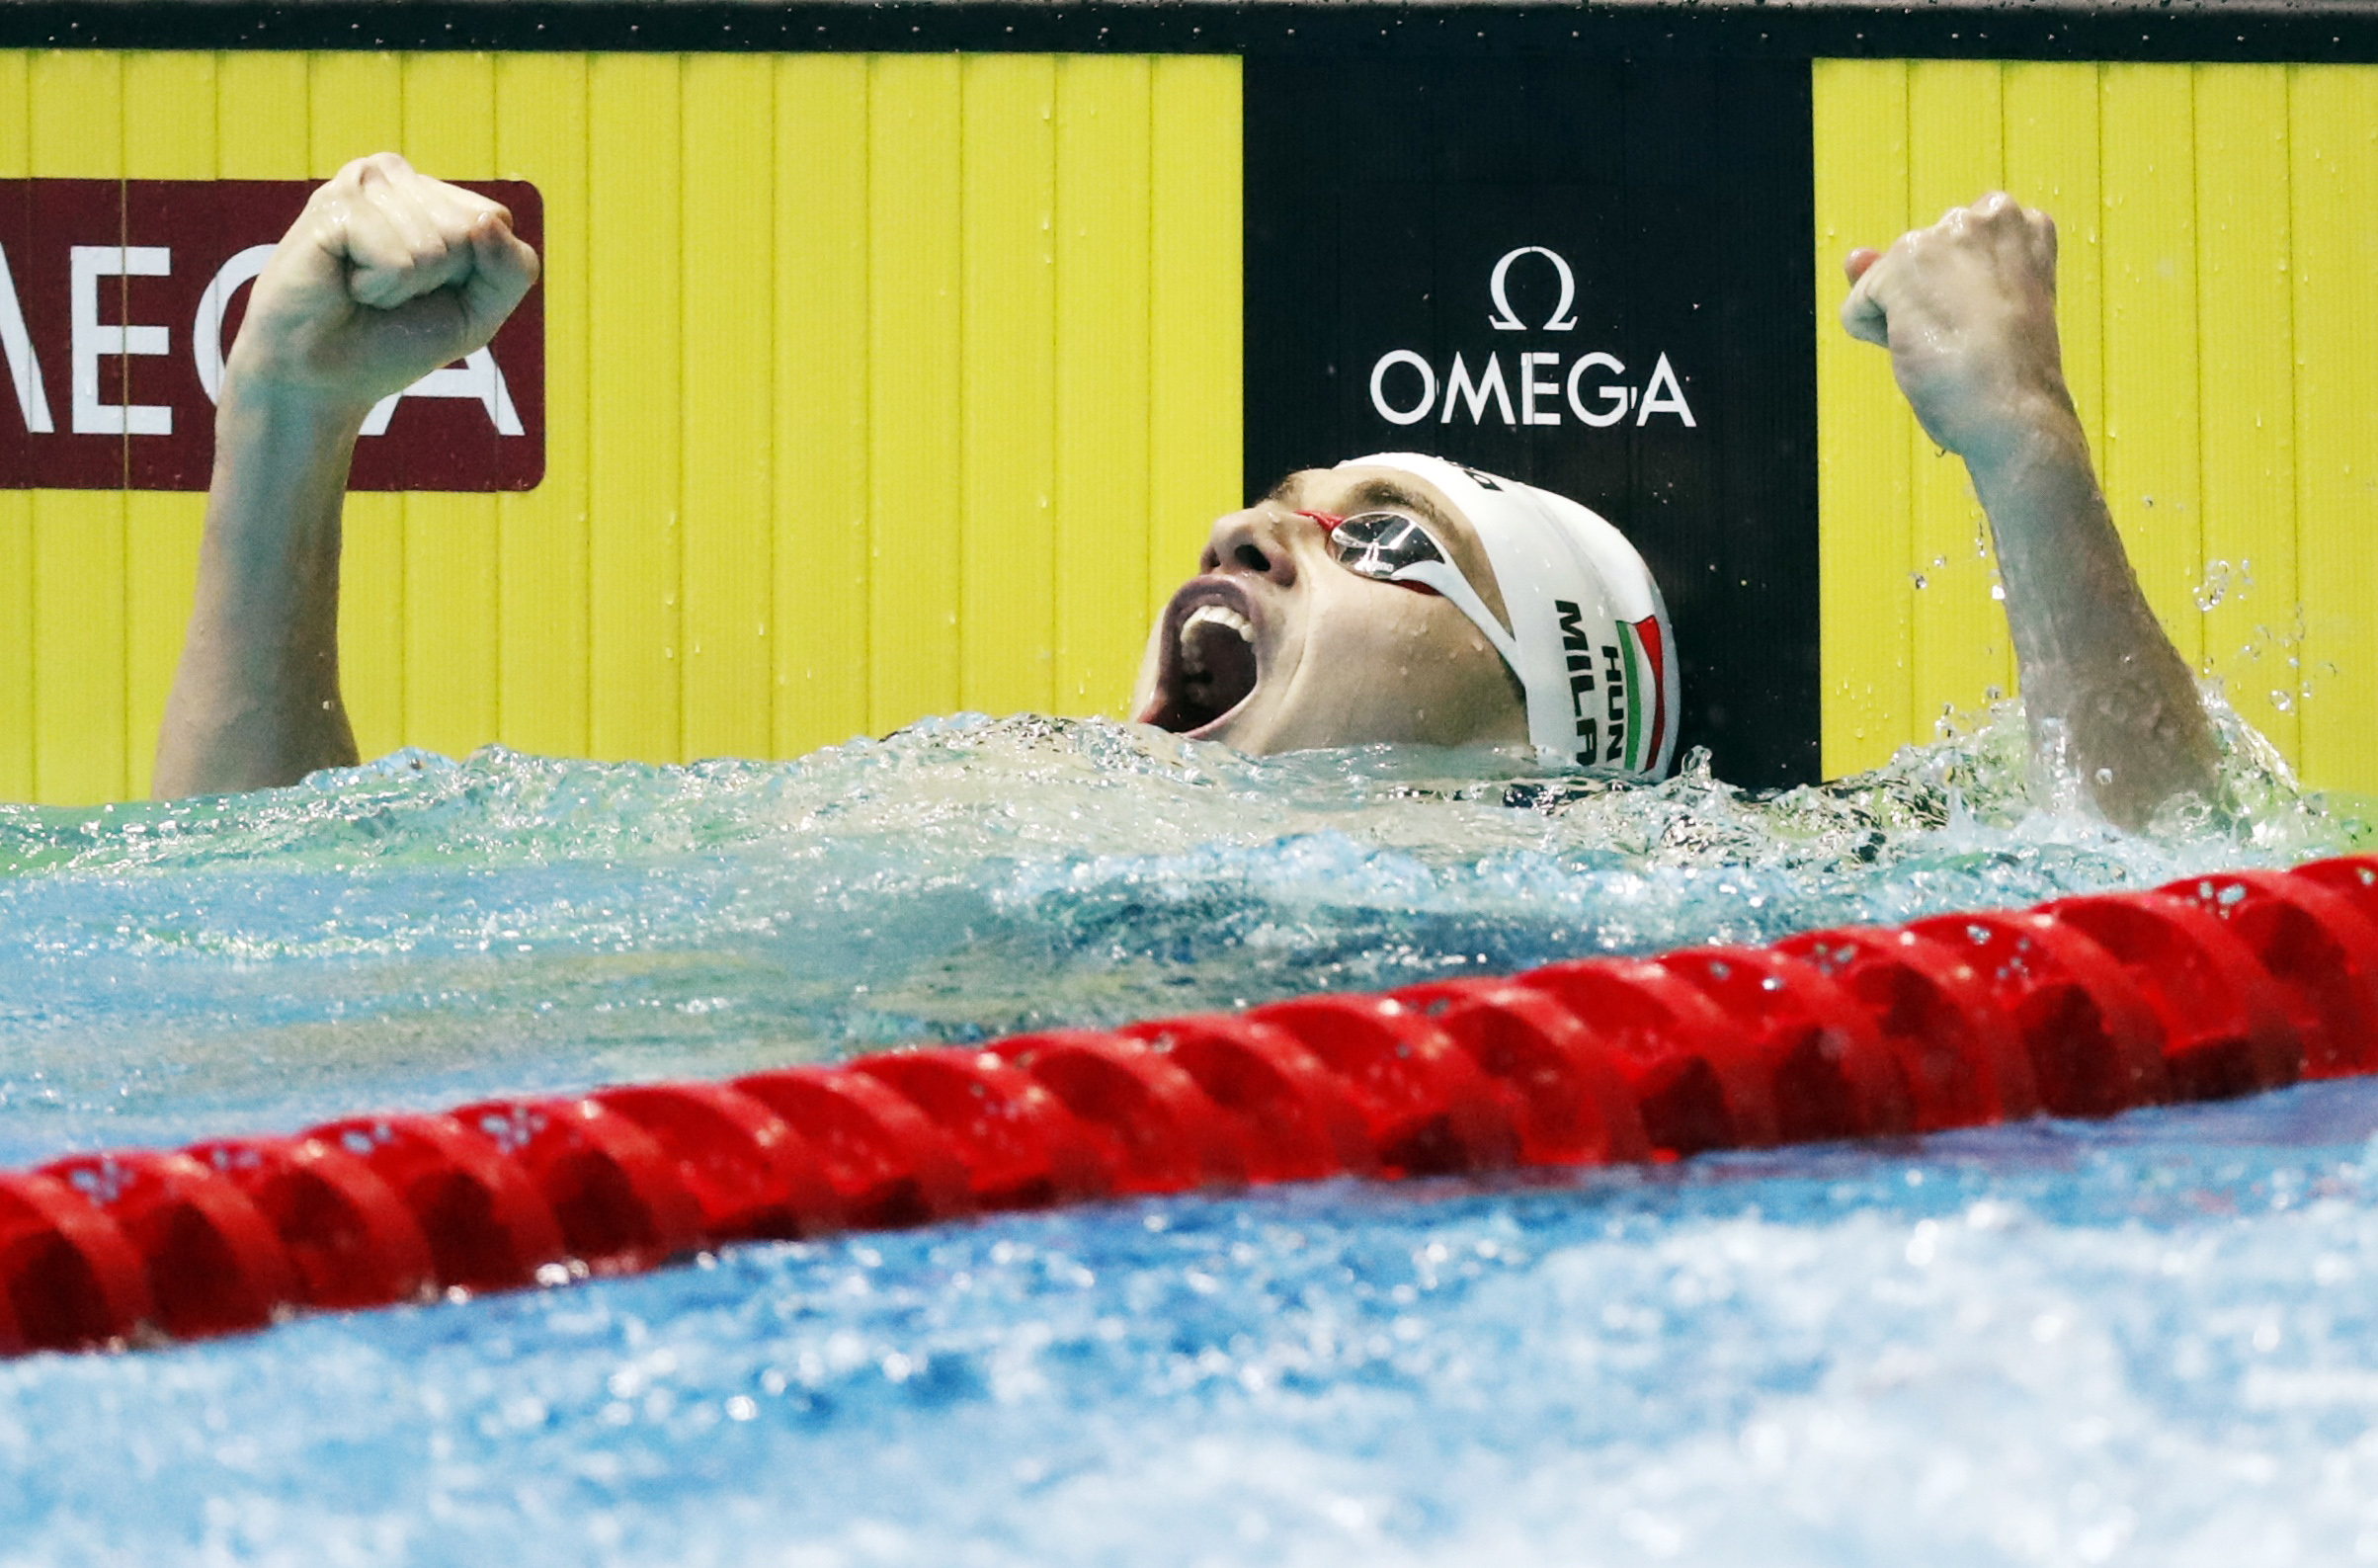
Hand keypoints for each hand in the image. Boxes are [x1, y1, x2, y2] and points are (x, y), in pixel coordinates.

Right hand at [225, 153, 540, 417]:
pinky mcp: (333, 206)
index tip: (427, 291)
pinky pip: (398, 258)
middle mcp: (394, 176)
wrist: (320, 376)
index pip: (494, 219)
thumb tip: (486, 221)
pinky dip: (379, 287)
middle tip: (389, 291)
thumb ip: (512, 269)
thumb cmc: (393, 340)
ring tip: (364, 288)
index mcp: (430, 192)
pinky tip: (346, 283)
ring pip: (435, 244)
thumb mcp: (477, 313)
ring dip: (403, 286)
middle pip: (469, 228)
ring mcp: (359, 184)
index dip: (473, 274)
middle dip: (438, 279)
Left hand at [1840, 192, 2068, 464]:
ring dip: (1902, 322)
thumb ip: (1910, 274)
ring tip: (1954, 343)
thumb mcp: (1972, 308)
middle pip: (1912, 265)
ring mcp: (1943, 235)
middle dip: (1925, 304)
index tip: (1993, 325)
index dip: (1958, 299)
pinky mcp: (1904, 262)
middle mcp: (1985, 214)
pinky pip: (1856, 310)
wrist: (2016, 411)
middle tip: (1974, 339)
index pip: (1949, 255)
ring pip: (1884, 285)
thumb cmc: (2005, 373)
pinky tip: (1922, 351)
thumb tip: (1853, 256)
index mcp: (2021, 223)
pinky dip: (1876, 340)